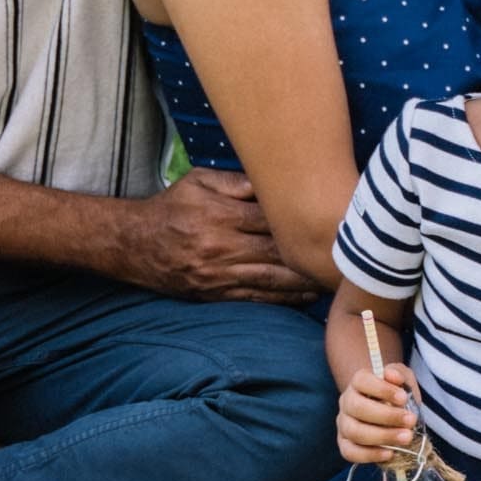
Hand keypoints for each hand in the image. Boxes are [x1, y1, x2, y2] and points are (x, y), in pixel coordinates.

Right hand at [111, 168, 318, 302]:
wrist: (134, 244)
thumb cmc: (172, 206)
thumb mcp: (200, 181)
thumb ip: (239, 183)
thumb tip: (277, 182)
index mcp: (221, 215)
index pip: (272, 219)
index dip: (303, 222)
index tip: (333, 222)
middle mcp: (222, 247)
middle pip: (278, 253)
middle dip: (311, 255)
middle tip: (346, 255)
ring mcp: (219, 275)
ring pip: (272, 280)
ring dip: (305, 282)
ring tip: (334, 279)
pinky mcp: (215, 294)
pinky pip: (256, 298)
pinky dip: (284, 299)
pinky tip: (307, 297)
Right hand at [338, 363, 419, 463]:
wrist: (388, 412)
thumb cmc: (395, 395)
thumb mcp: (402, 380)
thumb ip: (399, 375)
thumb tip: (393, 376)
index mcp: (358, 382)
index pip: (362, 381)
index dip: (382, 389)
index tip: (403, 397)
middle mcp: (346, 402)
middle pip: (358, 408)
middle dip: (387, 416)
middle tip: (411, 421)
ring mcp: (343, 424)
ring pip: (355, 432)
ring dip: (382, 437)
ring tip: (406, 438)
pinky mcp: (344, 444)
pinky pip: (350, 452)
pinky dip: (370, 455)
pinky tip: (390, 453)